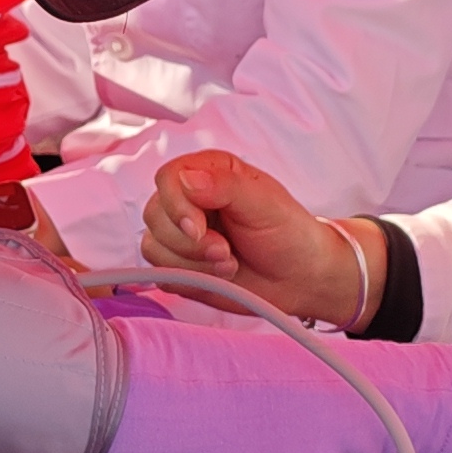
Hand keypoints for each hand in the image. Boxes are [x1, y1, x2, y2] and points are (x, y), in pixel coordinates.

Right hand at [142, 151, 362, 321]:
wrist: (298, 277)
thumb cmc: (287, 232)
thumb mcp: (264, 202)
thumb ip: (226, 185)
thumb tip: (187, 179)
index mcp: (207, 173)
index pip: (167, 178)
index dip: (176, 205)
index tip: (198, 228)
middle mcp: (187, 201)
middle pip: (154, 215)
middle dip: (189, 243)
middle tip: (226, 252)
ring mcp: (179, 235)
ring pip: (153, 247)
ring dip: (192, 264)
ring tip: (229, 264)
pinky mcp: (177, 266)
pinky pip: (160, 274)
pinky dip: (189, 279)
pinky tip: (218, 276)